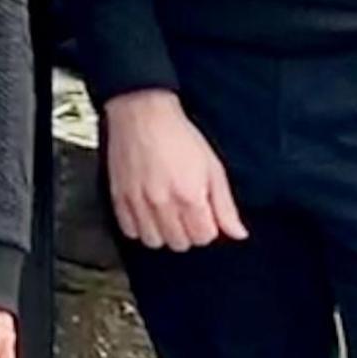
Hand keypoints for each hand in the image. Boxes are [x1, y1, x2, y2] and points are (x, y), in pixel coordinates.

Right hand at [103, 88, 246, 251]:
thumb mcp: (213, 168)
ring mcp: (138, 202)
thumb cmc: (178, 136)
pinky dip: (140, 228)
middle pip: (179, 243)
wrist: (142, 114)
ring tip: (167, 216)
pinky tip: (148, 214)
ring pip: (153, 241)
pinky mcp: (118, 197)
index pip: (204, 238)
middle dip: (188, 233)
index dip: (209, 229)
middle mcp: (163, 203)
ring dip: (164, 233)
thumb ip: (225, 206)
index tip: (206, 216)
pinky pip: (130, 230)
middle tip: (188, 214)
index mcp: (190, 197)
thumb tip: (237, 233)